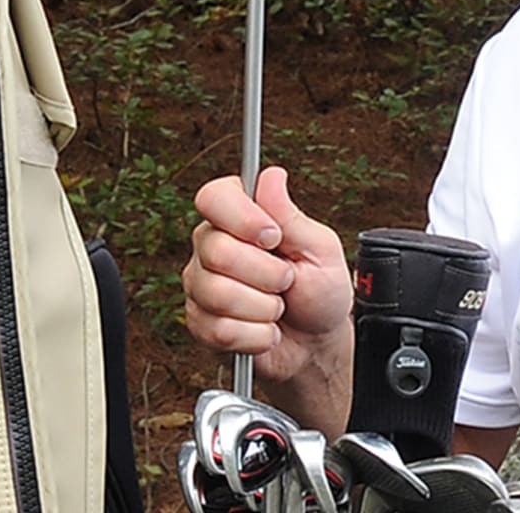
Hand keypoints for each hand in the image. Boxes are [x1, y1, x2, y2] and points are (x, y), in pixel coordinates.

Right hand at [184, 166, 353, 387]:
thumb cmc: (320, 291)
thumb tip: (271, 176)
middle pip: (216, 251)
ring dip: (263, 308)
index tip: (273, 237)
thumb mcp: (319, 248)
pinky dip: (256, 335)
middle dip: (266, 273)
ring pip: (216, 293)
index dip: (242, 218)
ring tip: (278, 307)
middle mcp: (213, 246)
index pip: (213, 197)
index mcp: (240, 218)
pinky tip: (266, 330)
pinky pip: (219, 330)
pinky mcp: (200, 323)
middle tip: (287, 280)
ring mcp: (201, 285)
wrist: (315, 343)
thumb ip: (290, 216)